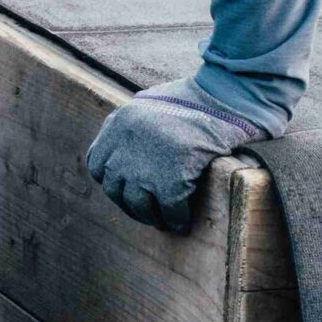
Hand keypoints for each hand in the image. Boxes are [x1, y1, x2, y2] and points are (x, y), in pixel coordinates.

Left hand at [86, 77, 272, 234]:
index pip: (97, 164)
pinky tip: (182, 222)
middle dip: (128, 203)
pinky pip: (170, 211)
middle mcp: (123, 147)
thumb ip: (137, 125)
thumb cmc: (196, 98)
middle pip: (114, 189)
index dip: (110, 180)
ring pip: (138, 206)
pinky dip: (176, 220)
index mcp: (118, 124)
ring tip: (161, 220)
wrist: (224, 99)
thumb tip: (133, 146)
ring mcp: (144, 167)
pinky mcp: (170, 182)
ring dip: (150, 216)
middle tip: (144, 210)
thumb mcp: (151, 103)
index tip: (123, 187)